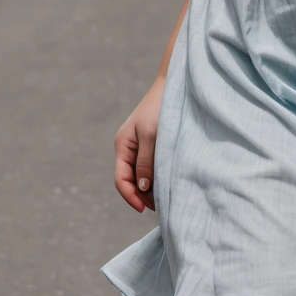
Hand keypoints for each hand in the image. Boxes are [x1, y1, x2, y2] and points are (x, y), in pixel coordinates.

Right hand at [114, 76, 164, 212]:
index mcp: (122, 145)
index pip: (121, 180)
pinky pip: (150, 166)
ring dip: (151, 187)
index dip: (131, 197)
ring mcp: (139, 145)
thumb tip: (141, 188)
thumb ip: (145, 162)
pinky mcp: (151, 143)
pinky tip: (169, 181)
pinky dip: (157, 176)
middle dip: (143, 195)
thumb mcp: (151, 135)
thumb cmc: (160, 108)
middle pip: (131, 180)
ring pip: (141, 175)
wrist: (174, 86)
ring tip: (167, 195)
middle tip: (162, 205)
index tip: (145, 209)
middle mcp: (128, 147)